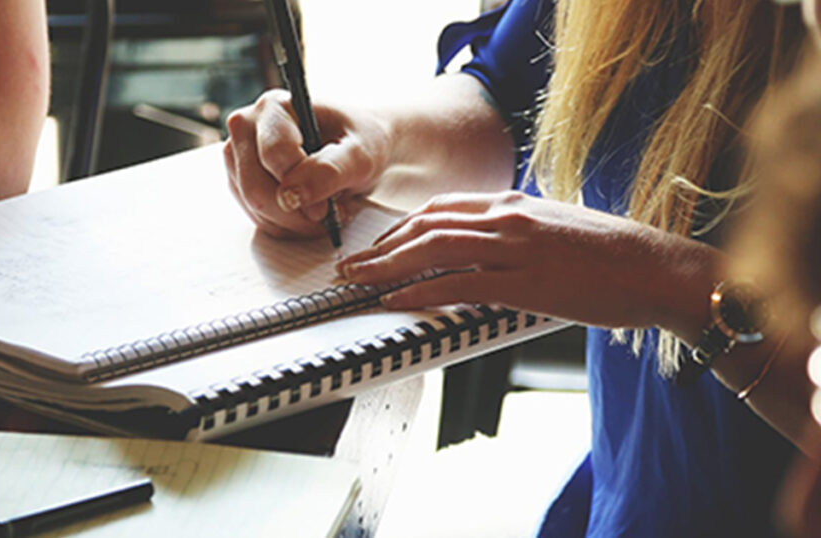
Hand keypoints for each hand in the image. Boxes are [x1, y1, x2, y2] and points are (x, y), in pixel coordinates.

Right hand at [223, 90, 390, 238]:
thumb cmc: (360, 142)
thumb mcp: (360, 155)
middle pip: (255, 187)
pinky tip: (309, 214)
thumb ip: (329, 171)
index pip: (274, 155)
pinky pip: (257, 217)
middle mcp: (247, 126)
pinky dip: (287, 226)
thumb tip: (292, 195)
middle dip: (295, 213)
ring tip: (324, 211)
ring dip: (293, 222)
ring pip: (254, 207)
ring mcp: (238, 156)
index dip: (301, 186)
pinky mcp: (240, 182)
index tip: (326, 207)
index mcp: (274, 107)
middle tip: (328, 215)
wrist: (356, 149)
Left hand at [335, 191, 717, 337]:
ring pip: (434, 249)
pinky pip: (459, 283)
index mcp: (514, 203)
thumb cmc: (613, 255)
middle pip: (426, 225)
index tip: (378, 245)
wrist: (659, 268)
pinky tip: (397, 301)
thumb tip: (485, 249)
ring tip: (358, 282)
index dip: (400, 227)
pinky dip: (421, 292)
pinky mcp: (526, 281)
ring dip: (387, 266)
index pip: (440, 208)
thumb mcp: (556, 229)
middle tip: (351, 265)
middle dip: (381, 246)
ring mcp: (516, 247)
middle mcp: (508, 217)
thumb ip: (516, 233)